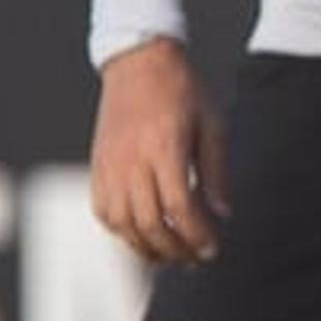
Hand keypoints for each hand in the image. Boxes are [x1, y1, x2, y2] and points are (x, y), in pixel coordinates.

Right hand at [90, 38, 228, 263]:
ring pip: (122, 224)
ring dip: (147, 248)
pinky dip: (122, 232)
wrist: (138, 61)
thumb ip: (216, 172)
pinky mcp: (97, 166)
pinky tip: (143, 235)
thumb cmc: (182, 90)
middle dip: (176, 250)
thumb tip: (223, 215)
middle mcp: (132, 160)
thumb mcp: (212, 125)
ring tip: (172, 254)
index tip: (213, 248)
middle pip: (150, 224)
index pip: (179, 208)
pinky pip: (103, 211)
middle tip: (196, 259)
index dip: (197, 236)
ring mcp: (109, 165)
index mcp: (164, 148)